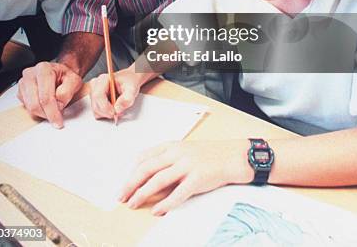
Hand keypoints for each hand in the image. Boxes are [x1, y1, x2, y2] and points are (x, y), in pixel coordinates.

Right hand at [17, 62, 81, 127]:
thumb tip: (58, 104)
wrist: (60, 73)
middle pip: (34, 104)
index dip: (52, 112)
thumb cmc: (65, 77)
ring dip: (42, 113)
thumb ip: (67, 92)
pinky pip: (27, 108)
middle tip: (57, 117)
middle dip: (47, 114)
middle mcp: (30, 74)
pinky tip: (45, 104)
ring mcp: (23, 83)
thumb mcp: (75, 81)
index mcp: (44, 69)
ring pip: (29, 108)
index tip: (58, 122)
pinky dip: (38, 110)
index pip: (45, 97)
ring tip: (53, 107)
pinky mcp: (20, 92)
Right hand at [89, 67, 141, 120]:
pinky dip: (105, 114)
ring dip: (107, 114)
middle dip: (108, 112)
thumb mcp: (132, 88)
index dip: (106, 107)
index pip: (98, 96)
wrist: (129, 80)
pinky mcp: (94, 100)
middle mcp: (96, 85)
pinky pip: (97, 112)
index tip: (115, 112)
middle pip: (96, 105)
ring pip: (95, 110)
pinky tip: (113, 108)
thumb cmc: (130, 81)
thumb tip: (117, 109)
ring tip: (117, 108)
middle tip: (119, 111)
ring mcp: (93, 92)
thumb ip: (127, 98)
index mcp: (103, 79)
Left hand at [120, 139, 252, 214]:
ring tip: (133, 204)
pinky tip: (157, 210)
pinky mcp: (197, 178)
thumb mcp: (186, 152)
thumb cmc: (210, 155)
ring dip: (142, 193)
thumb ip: (169, 163)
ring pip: (158, 180)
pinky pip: (177, 193)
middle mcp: (177, 153)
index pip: (145, 157)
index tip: (124, 183)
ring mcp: (187, 165)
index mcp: (172, 145)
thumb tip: (150, 182)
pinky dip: (165, 203)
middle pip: (147, 168)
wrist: (234, 156)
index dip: (131, 171)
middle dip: (131, 183)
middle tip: (122, 196)